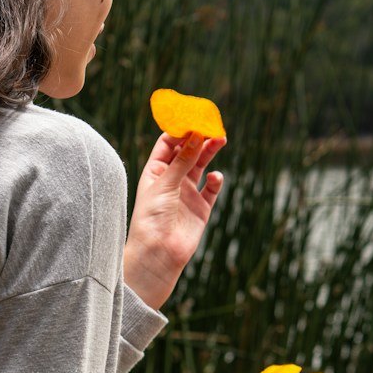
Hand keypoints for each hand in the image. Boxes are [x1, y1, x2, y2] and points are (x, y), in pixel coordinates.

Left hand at [124, 133, 224, 309]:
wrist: (157, 255)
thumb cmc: (151, 219)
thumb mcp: (165, 184)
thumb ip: (182, 160)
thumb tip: (197, 134)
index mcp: (155, 171)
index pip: (168, 143)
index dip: (180, 130)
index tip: (193, 118)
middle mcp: (172, 180)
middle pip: (188, 151)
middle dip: (200, 138)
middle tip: (213, 126)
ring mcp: (187, 193)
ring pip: (201, 166)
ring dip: (210, 152)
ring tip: (221, 139)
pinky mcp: (201, 209)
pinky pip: (212, 189)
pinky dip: (216, 180)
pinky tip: (216, 177)